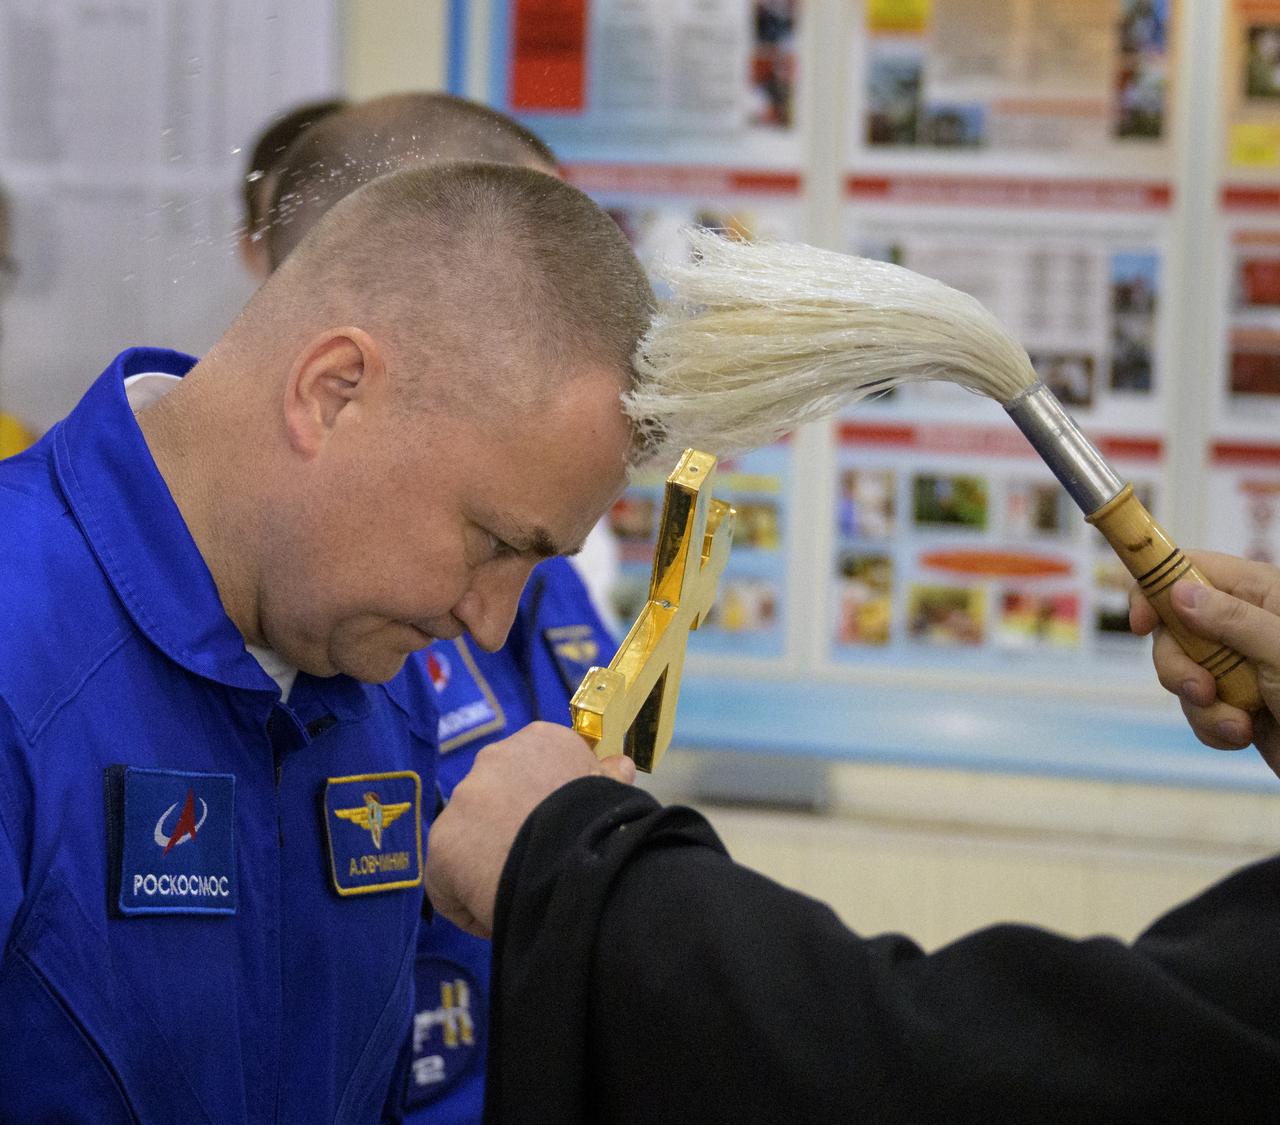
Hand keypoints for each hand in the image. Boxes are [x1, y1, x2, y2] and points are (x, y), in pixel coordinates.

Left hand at [425, 721, 635, 936]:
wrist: (577, 860)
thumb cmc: (604, 824)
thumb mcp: (613, 793)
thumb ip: (607, 776)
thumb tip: (619, 765)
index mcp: (541, 741)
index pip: (532, 770)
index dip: (543, 804)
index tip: (558, 831)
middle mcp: (495, 757)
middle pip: (495, 800)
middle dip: (509, 827)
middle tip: (537, 859)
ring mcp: (464, 797)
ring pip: (471, 839)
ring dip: (489, 861)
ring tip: (520, 888)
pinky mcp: (442, 842)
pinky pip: (450, 882)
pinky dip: (470, 903)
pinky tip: (498, 913)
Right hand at [1129, 550, 1279, 776]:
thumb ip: (1232, 619)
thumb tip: (1178, 592)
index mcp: (1260, 594)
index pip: (1189, 569)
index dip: (1155, 589)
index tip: (1140, 624)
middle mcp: (1242, 624)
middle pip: (1173, 628)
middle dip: (1179, 666)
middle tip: (1201, 689)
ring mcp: (1237, 665)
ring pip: (1182, 673)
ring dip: (1203, 706)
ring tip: (1238, 724)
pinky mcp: (1234, 702)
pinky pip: (1197, 709)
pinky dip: (1212, 727)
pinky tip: (1242, 735)